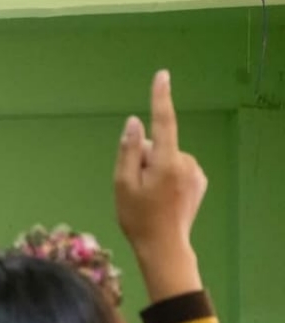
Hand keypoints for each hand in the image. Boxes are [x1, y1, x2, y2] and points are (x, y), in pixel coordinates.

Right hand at [115, 70, 204, 301]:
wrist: (164, 246)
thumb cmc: (138, 218)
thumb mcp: (122, 185)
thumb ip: (129, 151)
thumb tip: (134, 123)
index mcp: (165, 162)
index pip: (163, 122)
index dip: (161, 98)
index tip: (162, 76)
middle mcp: (185, 162)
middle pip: (158, 146)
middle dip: (144, 158)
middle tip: (136, 187)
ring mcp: (195, 172)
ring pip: (167, 158)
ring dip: (156, 169)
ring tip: (149, 196)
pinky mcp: (200, 181)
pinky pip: (178, 168)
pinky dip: (168, 177)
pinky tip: (164, 197)